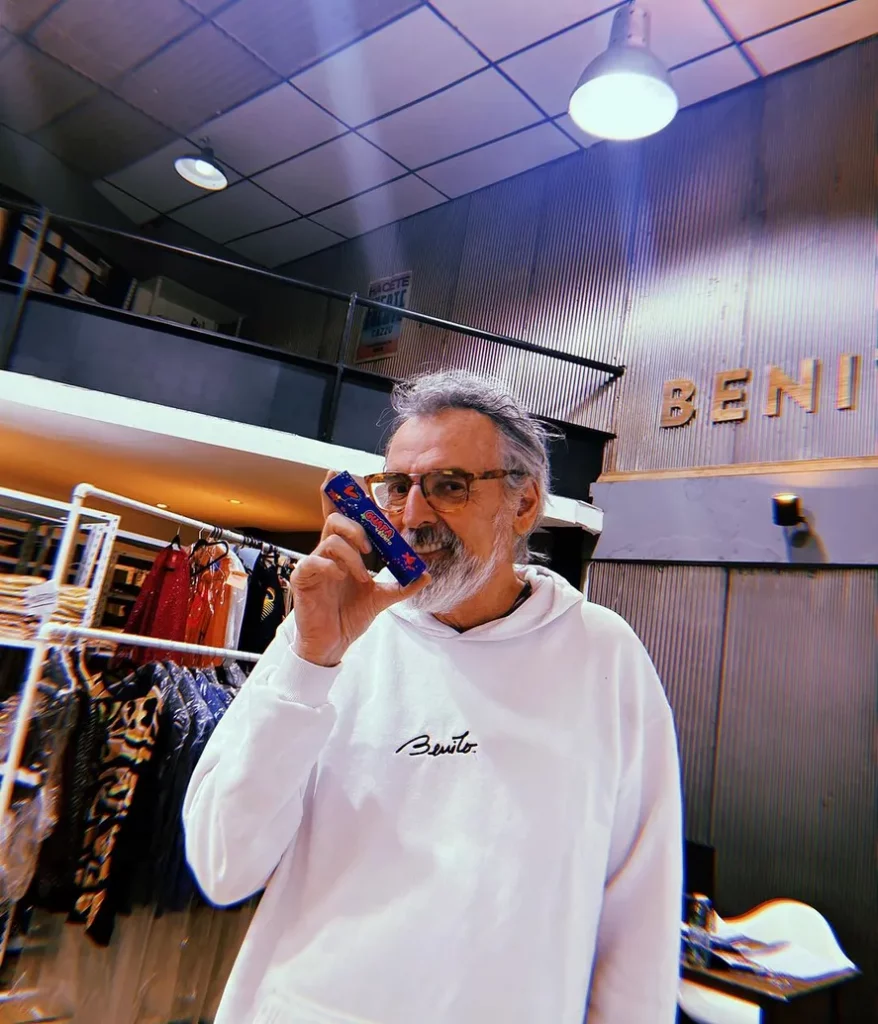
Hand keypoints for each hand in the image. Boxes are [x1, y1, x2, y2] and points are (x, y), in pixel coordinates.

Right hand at [291, 471, 430, 666]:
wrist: (332, 642)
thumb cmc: (348, 615)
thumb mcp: (381, 598)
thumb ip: (401, 585)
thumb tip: (425, 574)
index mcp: (343, 551)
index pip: (341, 515)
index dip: (340, 494)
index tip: (343, 474)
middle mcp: (326, 552)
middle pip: (335, 519)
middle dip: (356, 526)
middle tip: (371, 546)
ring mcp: (313, 564)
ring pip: (330, 539)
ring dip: (352, 554)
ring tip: (362, 575)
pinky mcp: (303, 578)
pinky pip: (314, 561)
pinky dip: (332, 567)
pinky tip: (342, 579)